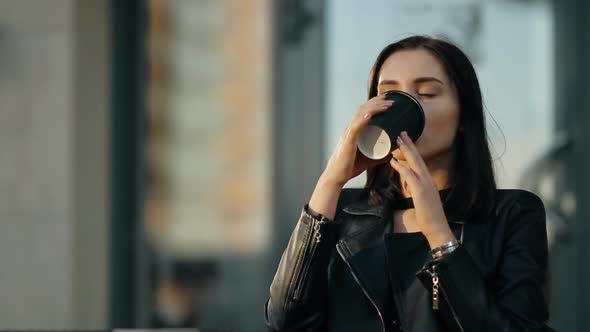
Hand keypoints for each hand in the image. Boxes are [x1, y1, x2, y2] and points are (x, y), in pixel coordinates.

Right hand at [320, 94, 393, 187]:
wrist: (336, 177)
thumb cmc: (348, 168)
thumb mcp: (368, 161)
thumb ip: (379, 157)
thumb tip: (391, 154)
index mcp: (353, 132)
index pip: (363, 112)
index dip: (374, 104)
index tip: (386, 100)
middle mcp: (349, 130)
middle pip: (363, 110)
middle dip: (376, 102)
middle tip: (389, 98)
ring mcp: (348, 134)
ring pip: (360, 115)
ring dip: (374, 108)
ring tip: (387, 105)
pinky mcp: (347, 142)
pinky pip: (355, 128)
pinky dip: (362, 120)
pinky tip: (370, 115)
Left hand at [388, 131, 455, 247]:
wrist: (437, 228)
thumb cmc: (428, 217)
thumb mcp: (421, 199)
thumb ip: (415, 190)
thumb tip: (408, 185)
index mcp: (428, 181)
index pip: (419, 162)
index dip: (412, 150)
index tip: (406, 140)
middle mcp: (427, 179)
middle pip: (418, 157)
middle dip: (409, 144)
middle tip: (401, 132)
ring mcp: (425, 184)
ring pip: (415, 162)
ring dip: (405, 150)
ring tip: (397, 139)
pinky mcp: (420, 191)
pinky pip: (409, 175)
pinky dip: (401, 167)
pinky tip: (392, 161)